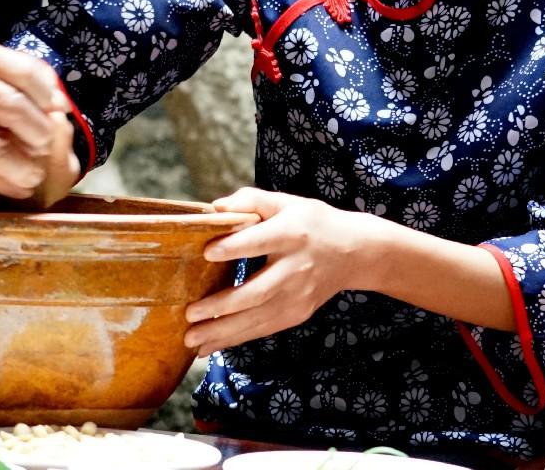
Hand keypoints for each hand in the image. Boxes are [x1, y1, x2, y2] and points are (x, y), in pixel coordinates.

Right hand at [0, 37, 74, 198]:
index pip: (28, 74)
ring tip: (30, 177)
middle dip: (38, 135)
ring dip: (18, 167)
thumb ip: (24, 73)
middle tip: (43, 148)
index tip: (55, 112)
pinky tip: (2, 189)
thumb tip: (60, 105)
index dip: (49, 96)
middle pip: (14, 110)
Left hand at [182, 188, 377, 355]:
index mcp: (293, 234)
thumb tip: (216, 208)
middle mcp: (296, 268)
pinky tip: (209, 346)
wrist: (355, 253)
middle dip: (222, 305)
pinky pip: (262, 329)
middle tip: (190, 313)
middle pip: (258, 291)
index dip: (235, 247)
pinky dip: (235, 339)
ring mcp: (297, 296)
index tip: (207, 252)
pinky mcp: (296, 314)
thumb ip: (252, 200)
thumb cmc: (313, 223)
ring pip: (258, 318)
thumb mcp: (288, 202)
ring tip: (191, 339)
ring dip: (223, 331)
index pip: (262, 241)